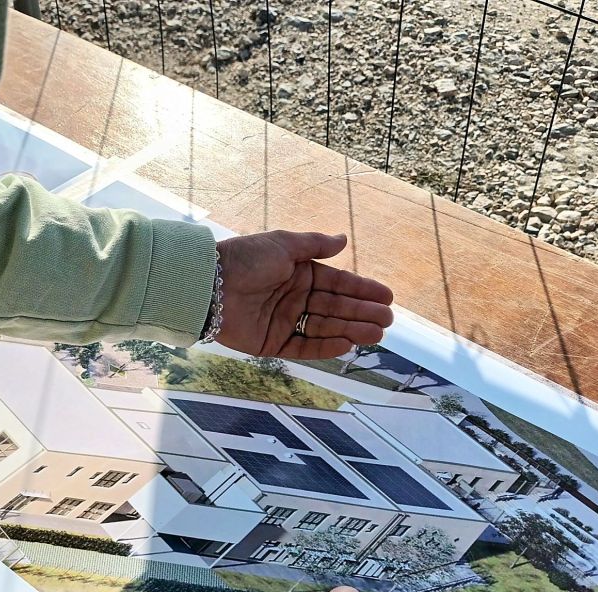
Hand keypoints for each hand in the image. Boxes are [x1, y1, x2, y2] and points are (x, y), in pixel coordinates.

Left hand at [213, 232, 393, 359]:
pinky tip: (347, 344)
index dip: (363, 290)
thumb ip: (315, 245)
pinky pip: (304, 347)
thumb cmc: (245, 258)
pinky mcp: (272, 343)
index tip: (387, 297)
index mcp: (298, 272)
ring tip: (376, 335)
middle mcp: (294, 297)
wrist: (209, 285)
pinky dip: (325, 347)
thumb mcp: (284, 244)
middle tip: (388, 321)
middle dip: (362, 314)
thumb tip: (343, 240)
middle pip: (335, 308)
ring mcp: (284, 321)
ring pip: (324, 328)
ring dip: (351, 330)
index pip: (337, 283)